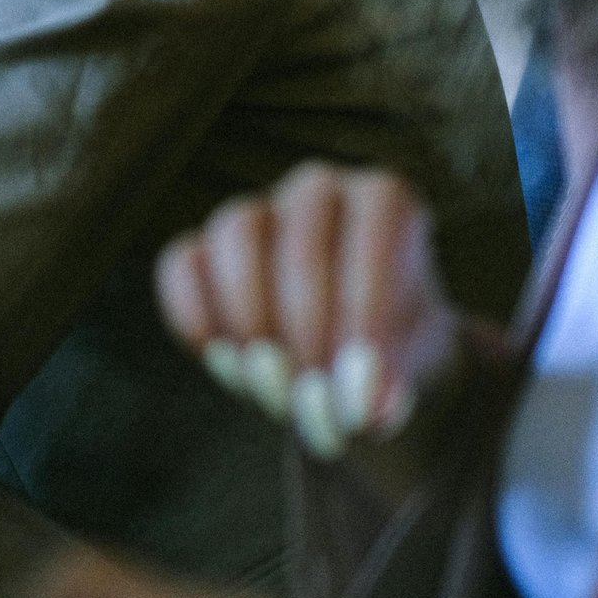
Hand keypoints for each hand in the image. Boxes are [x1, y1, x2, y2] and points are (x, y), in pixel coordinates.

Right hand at [154, 161, 459, 459]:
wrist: (348, 360)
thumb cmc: (391, 349)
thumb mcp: (415, 368)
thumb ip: (394, 383)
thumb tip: (362, 405)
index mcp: (384, 202)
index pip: (375, 231)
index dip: (367, 307)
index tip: (361, 379)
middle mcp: (317, 192)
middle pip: (302, 241)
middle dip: (304, 328)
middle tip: (313, 392)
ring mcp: (254, 213)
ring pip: (235, 235)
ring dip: (249, 317)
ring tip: (269, 383)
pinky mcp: (201, 248)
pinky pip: (182, 266)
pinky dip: (196, 318)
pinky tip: (225, 364)